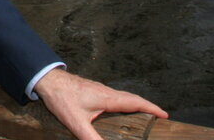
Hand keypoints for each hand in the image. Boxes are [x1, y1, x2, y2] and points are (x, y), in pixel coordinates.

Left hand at [33, 68, 166, 139]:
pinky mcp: (93, 91)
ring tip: (143, 114)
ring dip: (135, 104)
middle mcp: (107, 92)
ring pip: (123, 97)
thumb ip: (90, 138)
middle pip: (132, 99)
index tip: (164, 115)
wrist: (48, 80)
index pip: (135, 102)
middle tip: (159, 116)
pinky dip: (124, 103)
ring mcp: (100, 90)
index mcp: (108, 98)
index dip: (151, 108)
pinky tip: (118, 110)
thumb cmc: (62, 98)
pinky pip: (114, 97)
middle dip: (147, 107)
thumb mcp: (77, 123)